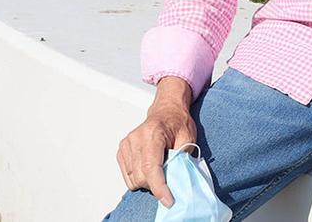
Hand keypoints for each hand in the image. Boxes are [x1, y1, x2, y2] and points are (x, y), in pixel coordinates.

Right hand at [116, 77, 196, 206]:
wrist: (166, 110)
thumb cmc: (178, 122)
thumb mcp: (188, 137)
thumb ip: (182, 157)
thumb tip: (177, 178)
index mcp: (153, 133)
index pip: (152, 167)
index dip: (160, 187)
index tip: (168, 200)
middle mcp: (136, 138)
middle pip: (141, 176)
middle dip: (156, 184)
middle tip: (169, 177)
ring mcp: (127, 144)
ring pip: (133, 179)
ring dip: (147, 181)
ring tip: (159, 169)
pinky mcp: (122, 150)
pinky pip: (127, 175)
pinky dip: (139, 177)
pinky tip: (149, 168)